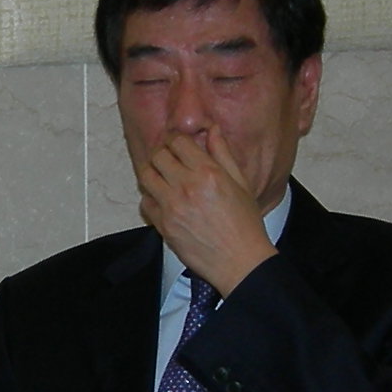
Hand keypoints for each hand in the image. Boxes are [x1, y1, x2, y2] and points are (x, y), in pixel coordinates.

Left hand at [136, 130, 278, 295]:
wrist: (241, 262)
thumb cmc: (246, 224)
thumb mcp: (241, 183)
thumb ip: (223, 153)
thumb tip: (212, 129)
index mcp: (208, 172)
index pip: (177, 141)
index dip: (175, 139)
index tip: (177, 143)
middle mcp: (186, 186)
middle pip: (158, 156)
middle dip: (162, 153)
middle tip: (168, 158)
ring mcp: (172, 207)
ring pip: (146, 176)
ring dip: (153, 172)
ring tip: (163, 176)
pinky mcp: (164, 226)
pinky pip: (146, 203)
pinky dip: (151, 198)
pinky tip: (164, 200)